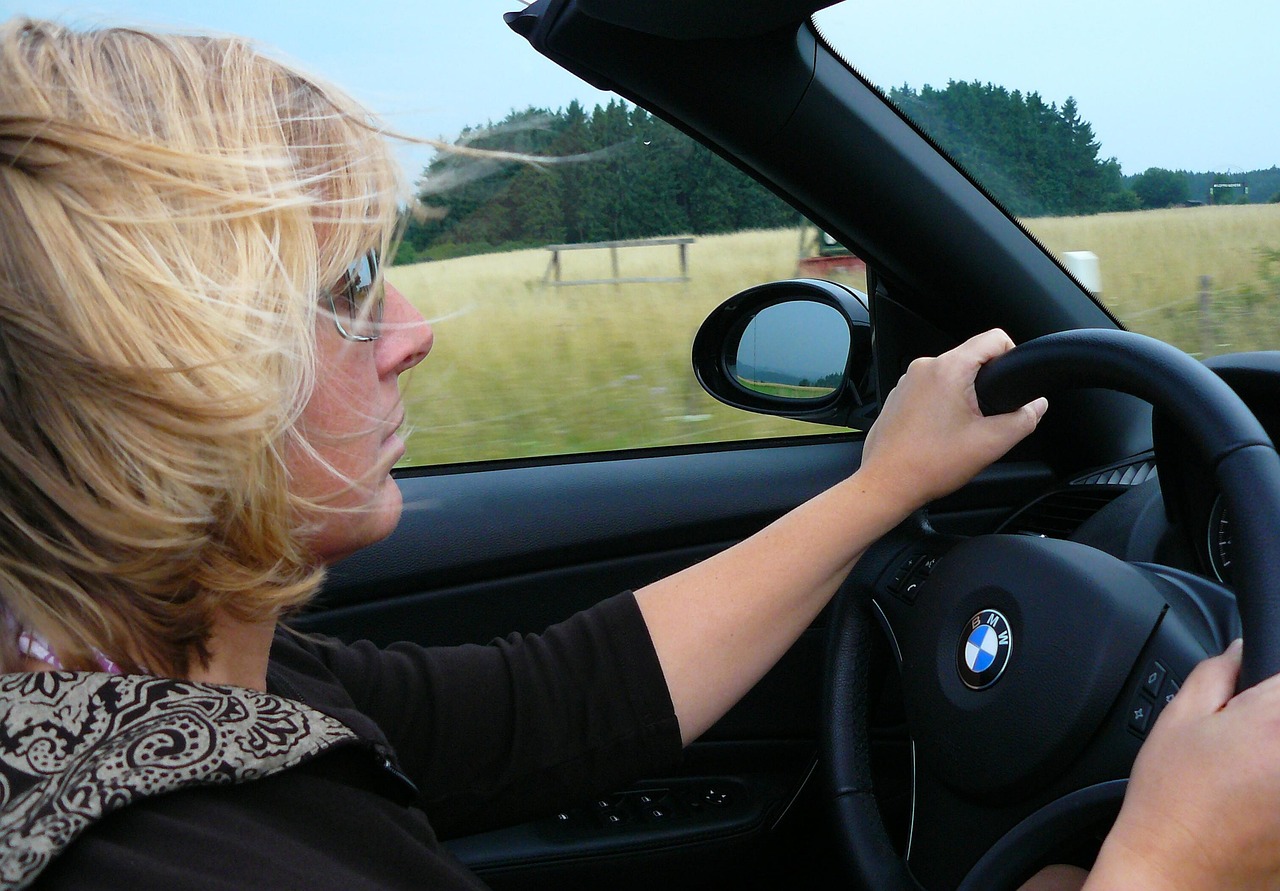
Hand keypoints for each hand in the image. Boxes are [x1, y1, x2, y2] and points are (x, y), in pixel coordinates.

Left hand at [859, 329, 1047, 508]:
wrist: (887, 483)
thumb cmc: (928, 464)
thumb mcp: (991, 443)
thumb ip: (1023, 419)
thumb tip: (1037, 405)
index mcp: (948, 369)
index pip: (993, 338)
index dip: (1012, 355)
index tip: (1013, 381)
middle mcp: (924, 367)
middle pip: (971, 358)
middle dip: (985, 384)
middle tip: (985, 419)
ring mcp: (907, 381)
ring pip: (950, 375)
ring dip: (962, 396)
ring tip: (960, 429)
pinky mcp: (898, 396)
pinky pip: (930, 389)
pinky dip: (942, 405)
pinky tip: (940, 432)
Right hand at [1088, 640, 1279, 889]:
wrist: (1178, 873)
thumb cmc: (1172, 801)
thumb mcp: (1178, 720)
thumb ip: (1216, 672)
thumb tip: (1243, 652)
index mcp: (1276, 720)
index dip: (1269, 684)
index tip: (1254, 699)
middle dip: (1270, 720)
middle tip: (1248, 742)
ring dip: (1271, 756)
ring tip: (1250, 776)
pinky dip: (1274, 789)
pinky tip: (1256, 802)